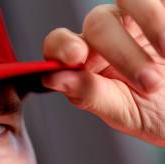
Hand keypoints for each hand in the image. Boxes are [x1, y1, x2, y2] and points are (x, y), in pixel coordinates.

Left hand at [42, 0, 164, 146]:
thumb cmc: (156, 110)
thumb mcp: (123, 110)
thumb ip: (88, 94)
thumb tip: (52, 79)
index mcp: (85, 61)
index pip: (59, 43)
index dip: (62, 45)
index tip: (76, 57)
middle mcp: (106, 35)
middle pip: (97, 23)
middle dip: (122, 53)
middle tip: (150, 84)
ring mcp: (136, 18)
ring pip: (127, 0)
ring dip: (149, 24)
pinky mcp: (161, 8)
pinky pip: (156, 0)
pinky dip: (161, 19)